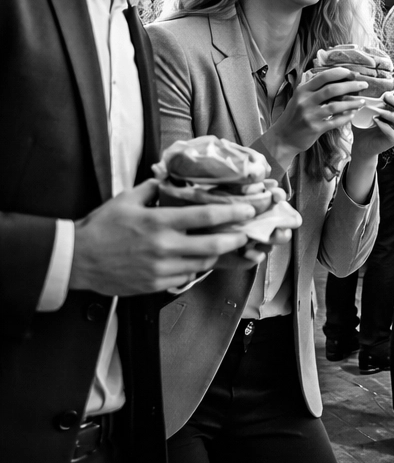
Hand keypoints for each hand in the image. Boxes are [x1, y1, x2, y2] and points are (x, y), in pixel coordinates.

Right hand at [71, 182, 256, 294]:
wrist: (76, 260)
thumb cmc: (100, 227)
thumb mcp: (127, 199)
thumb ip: (154, 188)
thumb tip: (171, 178)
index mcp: (158, 222)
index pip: (205, 217)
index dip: (233, 213)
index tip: (249, 210)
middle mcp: (163, 247)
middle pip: (213, 245)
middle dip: (235, 239)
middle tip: (245, 233)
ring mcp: (160, 269)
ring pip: (203, 263)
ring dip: (217, 255)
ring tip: (223, 245)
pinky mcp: (155, 285)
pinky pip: (186, 276)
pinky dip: (196, 267)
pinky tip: (197, 259)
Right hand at [270, 66, 366, 158]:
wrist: (283, 138)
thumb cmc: (294, 116)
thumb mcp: (299, 98)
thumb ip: (315, 89)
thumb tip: (339, 80)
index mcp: (302, 91)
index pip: (323, 77)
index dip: (340, 73)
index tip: (352, 73)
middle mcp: (305, 101)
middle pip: (332, 90)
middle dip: (351, 86)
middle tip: (364, 85)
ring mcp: (310, 115)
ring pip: (336, 106)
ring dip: (352, 103)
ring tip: (362, 101)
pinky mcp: (315, 129)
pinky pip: (335, 121)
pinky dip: (346, 117)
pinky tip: (353, 114)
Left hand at [352, 88, 393, 161]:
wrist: (361, 144)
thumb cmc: (365, 125)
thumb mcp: (368, 109)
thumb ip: (372, 98)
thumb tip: (367, 83)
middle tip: (386, 96)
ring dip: (389, 113)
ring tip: (377, 110)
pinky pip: (392, 132)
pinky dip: (384, 125)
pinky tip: (375, 120)